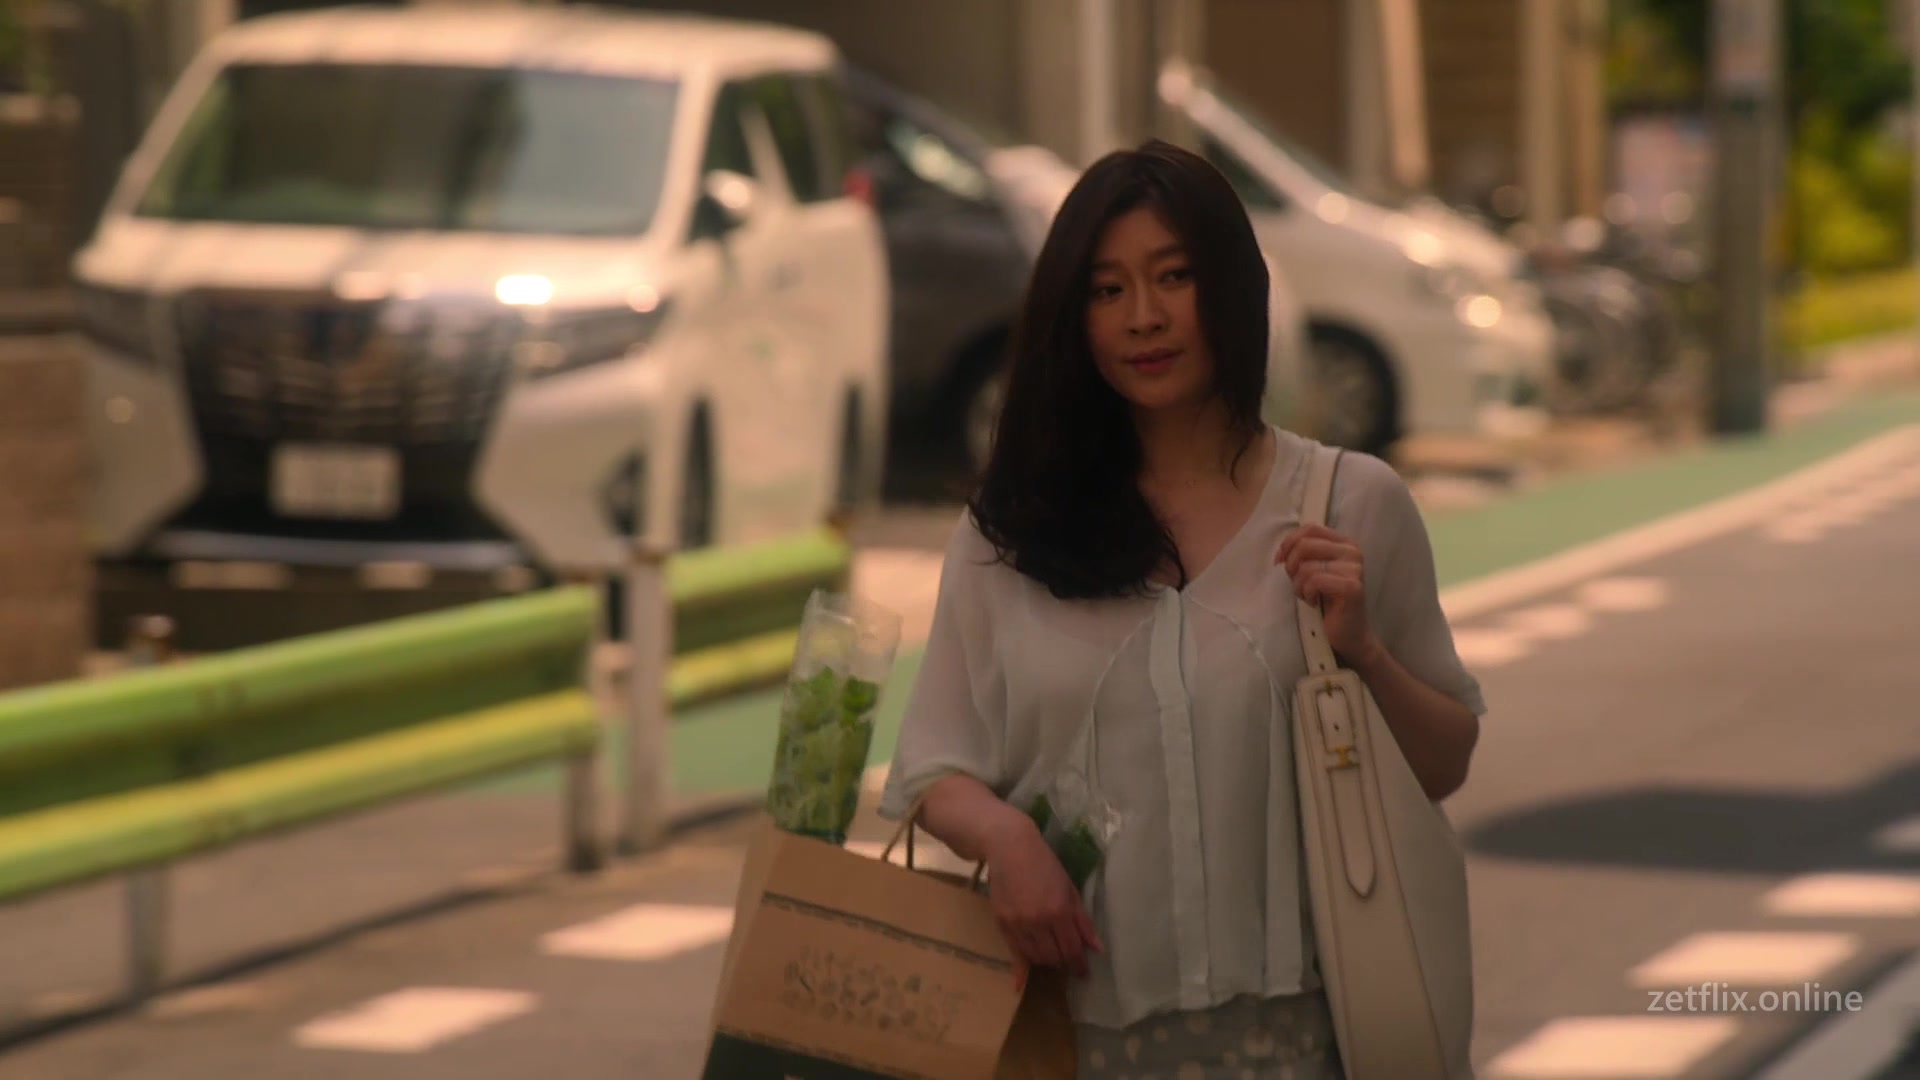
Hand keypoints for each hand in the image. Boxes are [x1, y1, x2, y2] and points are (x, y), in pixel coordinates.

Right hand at [980, 813, 1103, 984]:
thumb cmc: (1045, 863)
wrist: (1009, 848)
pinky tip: (1020, 984)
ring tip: (1051, 954)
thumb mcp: (1069, 888)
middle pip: (1054, 956)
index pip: (1072, 949)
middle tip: (1067, 960)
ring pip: (1035, 956)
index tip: (1084, 973)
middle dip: (1063, 961)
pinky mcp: (1002, 924)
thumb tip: (1096, 947)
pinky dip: (1020, 968)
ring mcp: (1018, 924)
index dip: (1079, 965)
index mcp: (1059, 911)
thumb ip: (1082, 920)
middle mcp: (1038, 922)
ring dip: (1046, 959)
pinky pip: (1014, 952)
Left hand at [1277, 524, 1376, 663]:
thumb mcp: (1313, 571)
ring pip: (1306, 566)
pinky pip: (1314, 581)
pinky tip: (1314, 602)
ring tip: (1308, 596)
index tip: (1280, 562)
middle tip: (1297, 584)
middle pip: (1305, 545)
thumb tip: (1281, 551)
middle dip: (1291, 566)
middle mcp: (1353, 552)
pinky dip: (1307, 593)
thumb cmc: (1327, 602)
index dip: (1289, 543)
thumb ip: (1303, 555)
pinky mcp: (1351, 587)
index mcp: (1344, 543)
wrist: (1348, 634)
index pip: (1310, 528)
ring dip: (1299, 585)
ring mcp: (1354, 569)